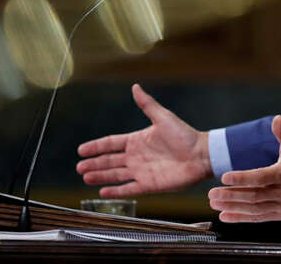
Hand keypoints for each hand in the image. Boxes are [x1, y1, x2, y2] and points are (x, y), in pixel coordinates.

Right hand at [76, 83, 212, 196]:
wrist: (201, 155)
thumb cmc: (185, 135)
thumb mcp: (163, 117)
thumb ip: (147, 104)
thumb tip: (135, 86)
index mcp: (138, 140)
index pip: (111, 144)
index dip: (96, 146)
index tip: (81, 149)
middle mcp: (137, 156)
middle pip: (110, 161)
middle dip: (94, 164)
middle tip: (79, 167)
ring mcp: (141, 171)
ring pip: (115, 175)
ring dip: (100, 176)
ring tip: (85, 178)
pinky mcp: (149, 184)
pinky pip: (128, 188)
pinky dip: (116, 191)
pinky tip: (102, 192)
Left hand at [207, 115, 280, 221]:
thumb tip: (277, 119)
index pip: (260, 177)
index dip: (242, 178)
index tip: (224, 177)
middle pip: (253, 196)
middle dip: (231, 196)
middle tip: (212, 194)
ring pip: (254, 209)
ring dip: (232, 208)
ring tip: (215, 203)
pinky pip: (258, 218)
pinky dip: (241, 218)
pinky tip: (225, 216)